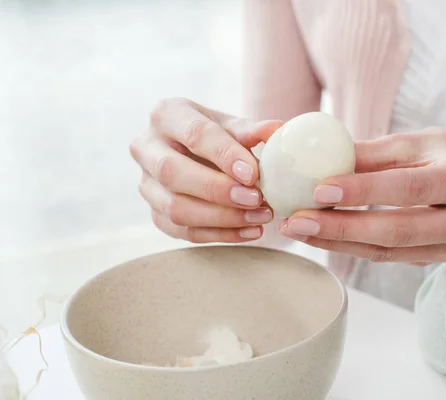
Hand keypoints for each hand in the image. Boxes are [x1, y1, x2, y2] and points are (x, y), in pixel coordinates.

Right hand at [130, 97, 282, 242]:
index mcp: (167, 115)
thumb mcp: (233, 127)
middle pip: (172, 173)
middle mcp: (146, 148)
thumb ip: (252, 130)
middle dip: (217, 190)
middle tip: (256, 198)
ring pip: (175, 208)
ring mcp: (146, 184)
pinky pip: (183, 232)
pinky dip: (220, 235)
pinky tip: (250, 231)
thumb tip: (277, 131)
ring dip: (222, 217)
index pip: (194, 134)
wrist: (197, 155)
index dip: (224, 155)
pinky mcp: (155, 213)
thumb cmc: (218, 136)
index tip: (253, 173)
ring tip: (260, 216)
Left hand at [279, 128, 445, 262]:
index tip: (319, 189)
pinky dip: (349, 247)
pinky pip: (387, 257)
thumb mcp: (408, 142)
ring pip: (388, 250)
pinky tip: (318, 236)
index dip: (364, 192)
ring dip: (337, 242)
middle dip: (341, 227)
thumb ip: (365, 152)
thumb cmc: (437, 153)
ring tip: (297, 228)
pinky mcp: (438, 259)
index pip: (409, 188)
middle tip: (297, 220)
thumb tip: (312, 156)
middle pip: (398, 230)